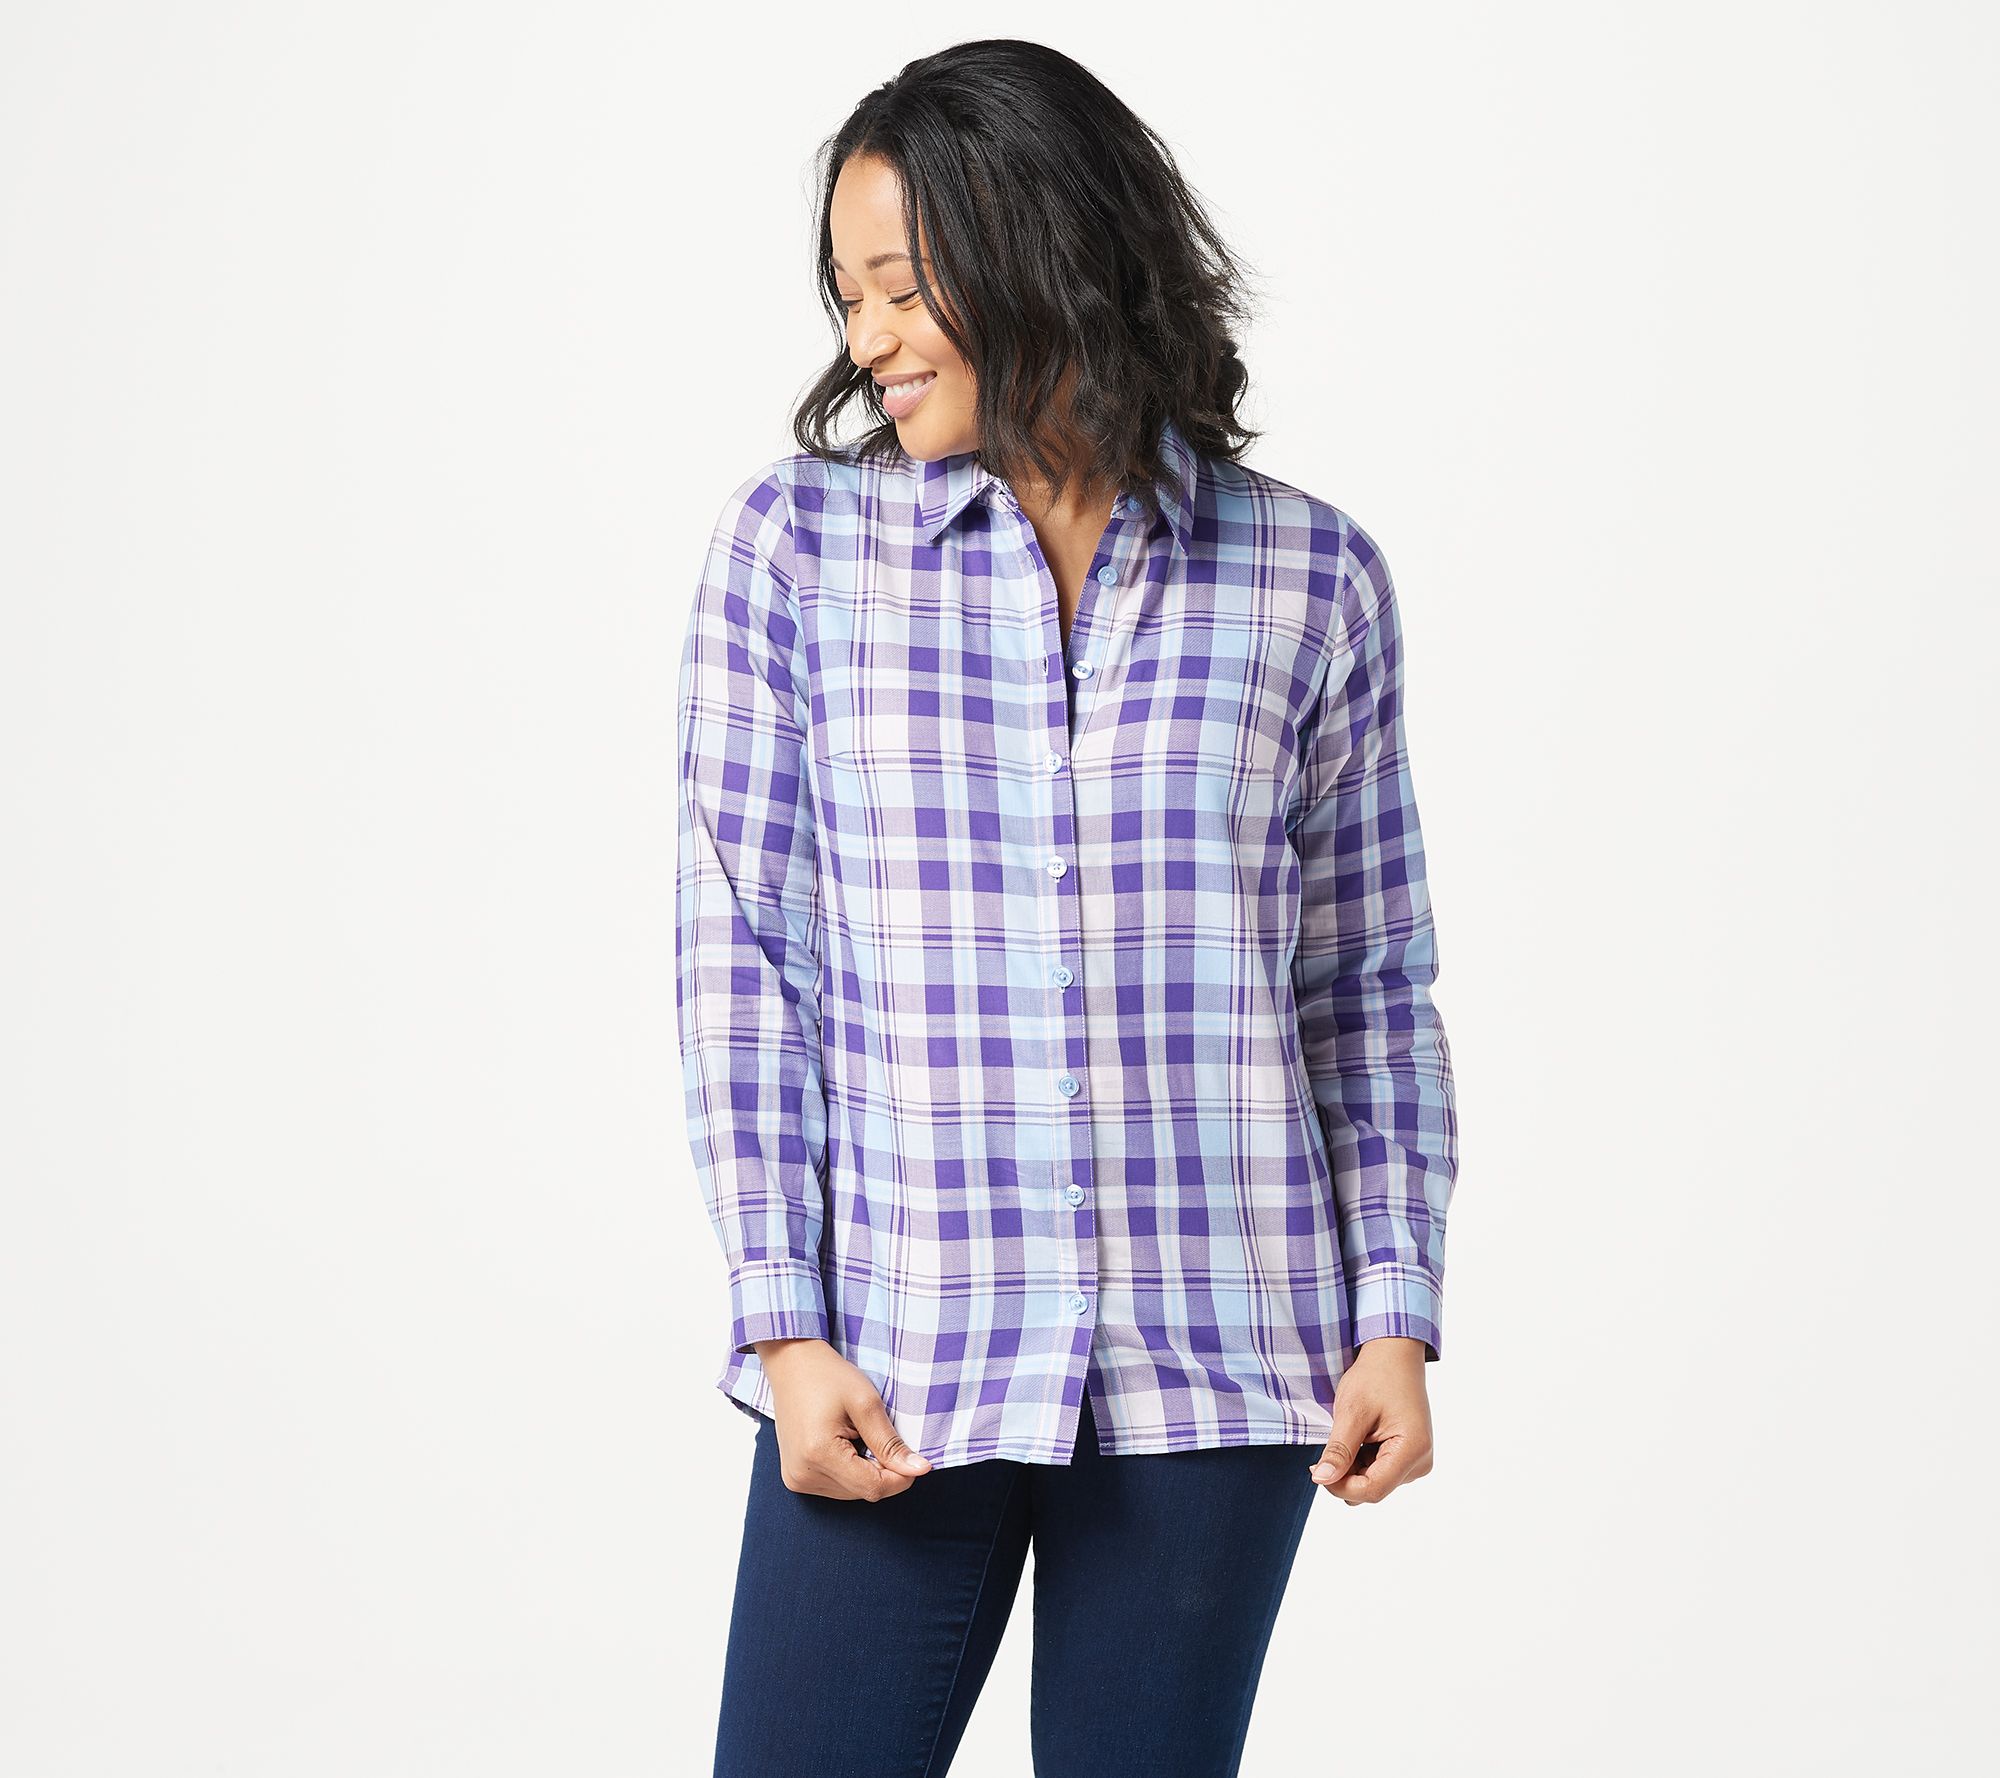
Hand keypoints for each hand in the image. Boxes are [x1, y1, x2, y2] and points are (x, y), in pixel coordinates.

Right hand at [751, 1337, 933, 1500]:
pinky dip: (850, 1470)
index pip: (873, 1488)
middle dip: (882, 1470)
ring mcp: (795, 1479)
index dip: (901, 1477)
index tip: (915, 1458)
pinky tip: (845, 1444)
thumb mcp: (866, 1403)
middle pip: (863, 1492)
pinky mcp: (795, 1478)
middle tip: (878, 1434)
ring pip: (852, 1492)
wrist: (792, 1364)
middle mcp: (802, 1475)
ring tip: (856, 1435)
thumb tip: (919, 1470)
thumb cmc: (828, 1376)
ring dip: (865, 1470)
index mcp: (818, 1454)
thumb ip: (891, 1442)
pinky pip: (837, 1486)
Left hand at [1309, 1336, 1434, 1504]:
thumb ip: (1339, 1450)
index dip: (1340, 1486)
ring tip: (1351, 1433)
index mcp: (1413, 1449)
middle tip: (1329, 1444)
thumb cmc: (1375, 1377)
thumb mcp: (1351, 1411)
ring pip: (1374, 1483)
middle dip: (1345, 1475)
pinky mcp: (1411, 1458)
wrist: (1394, 1357)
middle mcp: (1421, 1462)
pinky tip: (1360, 1437)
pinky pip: (1380, 1473)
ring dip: (1353, 1467)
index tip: (1315, 1469)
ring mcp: (1418, 1461)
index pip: (1372, 1490)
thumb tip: (1322, 1480)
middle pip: (1373, 1489)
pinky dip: (1362, 1461)